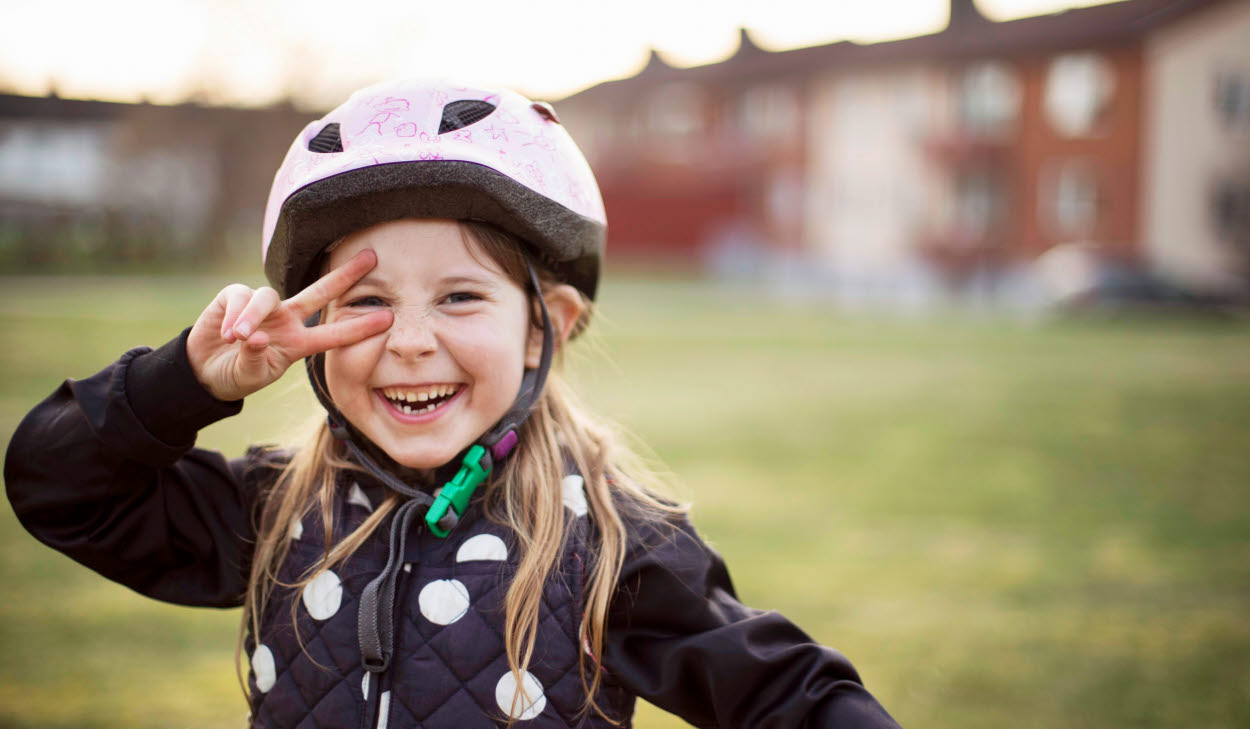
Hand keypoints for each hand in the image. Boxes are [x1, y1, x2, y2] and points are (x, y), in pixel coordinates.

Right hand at [187, 250, 392, 401]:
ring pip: (267, 296)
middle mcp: (285, 319)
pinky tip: (226, 334)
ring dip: (252, 316)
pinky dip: (233, 315)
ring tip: (239, 338)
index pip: (333, 334)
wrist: (204, 372)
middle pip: (319, 292)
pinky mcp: (235, 297)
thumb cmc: (236, 374)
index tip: (389, 319)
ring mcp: (262, 307)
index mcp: (297, 343)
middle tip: (372, 257)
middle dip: (345, 275)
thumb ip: (255, 359)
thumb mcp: (250, 375)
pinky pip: (240, 296)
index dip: (359, 328)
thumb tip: (256, 338)